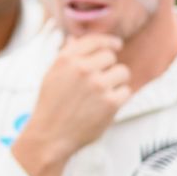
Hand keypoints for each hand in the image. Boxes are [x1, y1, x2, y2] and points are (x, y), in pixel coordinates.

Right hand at [12, 35, 130, 175]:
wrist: (49, 136)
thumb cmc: (51, 106)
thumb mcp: (51, 76)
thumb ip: (66, 56)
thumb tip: (75, 39)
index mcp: (66, 60)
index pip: (95, 40)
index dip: (108, 42)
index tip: (116, 45)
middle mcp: (82, 69)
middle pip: (110, 56)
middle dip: (108, 67)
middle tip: (99, 82)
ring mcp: (97, 85)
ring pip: (123, 71)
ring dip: (116, 82)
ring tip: (102, 94)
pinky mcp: (111, 102)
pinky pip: (126, 90)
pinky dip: (119, 98)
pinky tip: (105, 105)